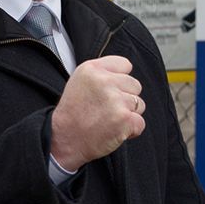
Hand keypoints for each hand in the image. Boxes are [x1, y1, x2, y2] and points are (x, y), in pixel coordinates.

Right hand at [50, 55, 144, 171]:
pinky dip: (131, 130)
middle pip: (135, 84)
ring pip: (139, 104)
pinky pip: (140, 122)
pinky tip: (113, 130)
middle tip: (106, 109)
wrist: (64, 139)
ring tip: (108, 119)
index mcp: (91, 69)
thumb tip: (124, 74)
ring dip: (128, 114)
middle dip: (125, 98)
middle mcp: (104, 81)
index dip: (120, 79)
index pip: (124, 64)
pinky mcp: (124, 118)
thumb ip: (101, 74)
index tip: (110, 90)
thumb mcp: (79, 82)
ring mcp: (115, 99)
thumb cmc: (72, 114)